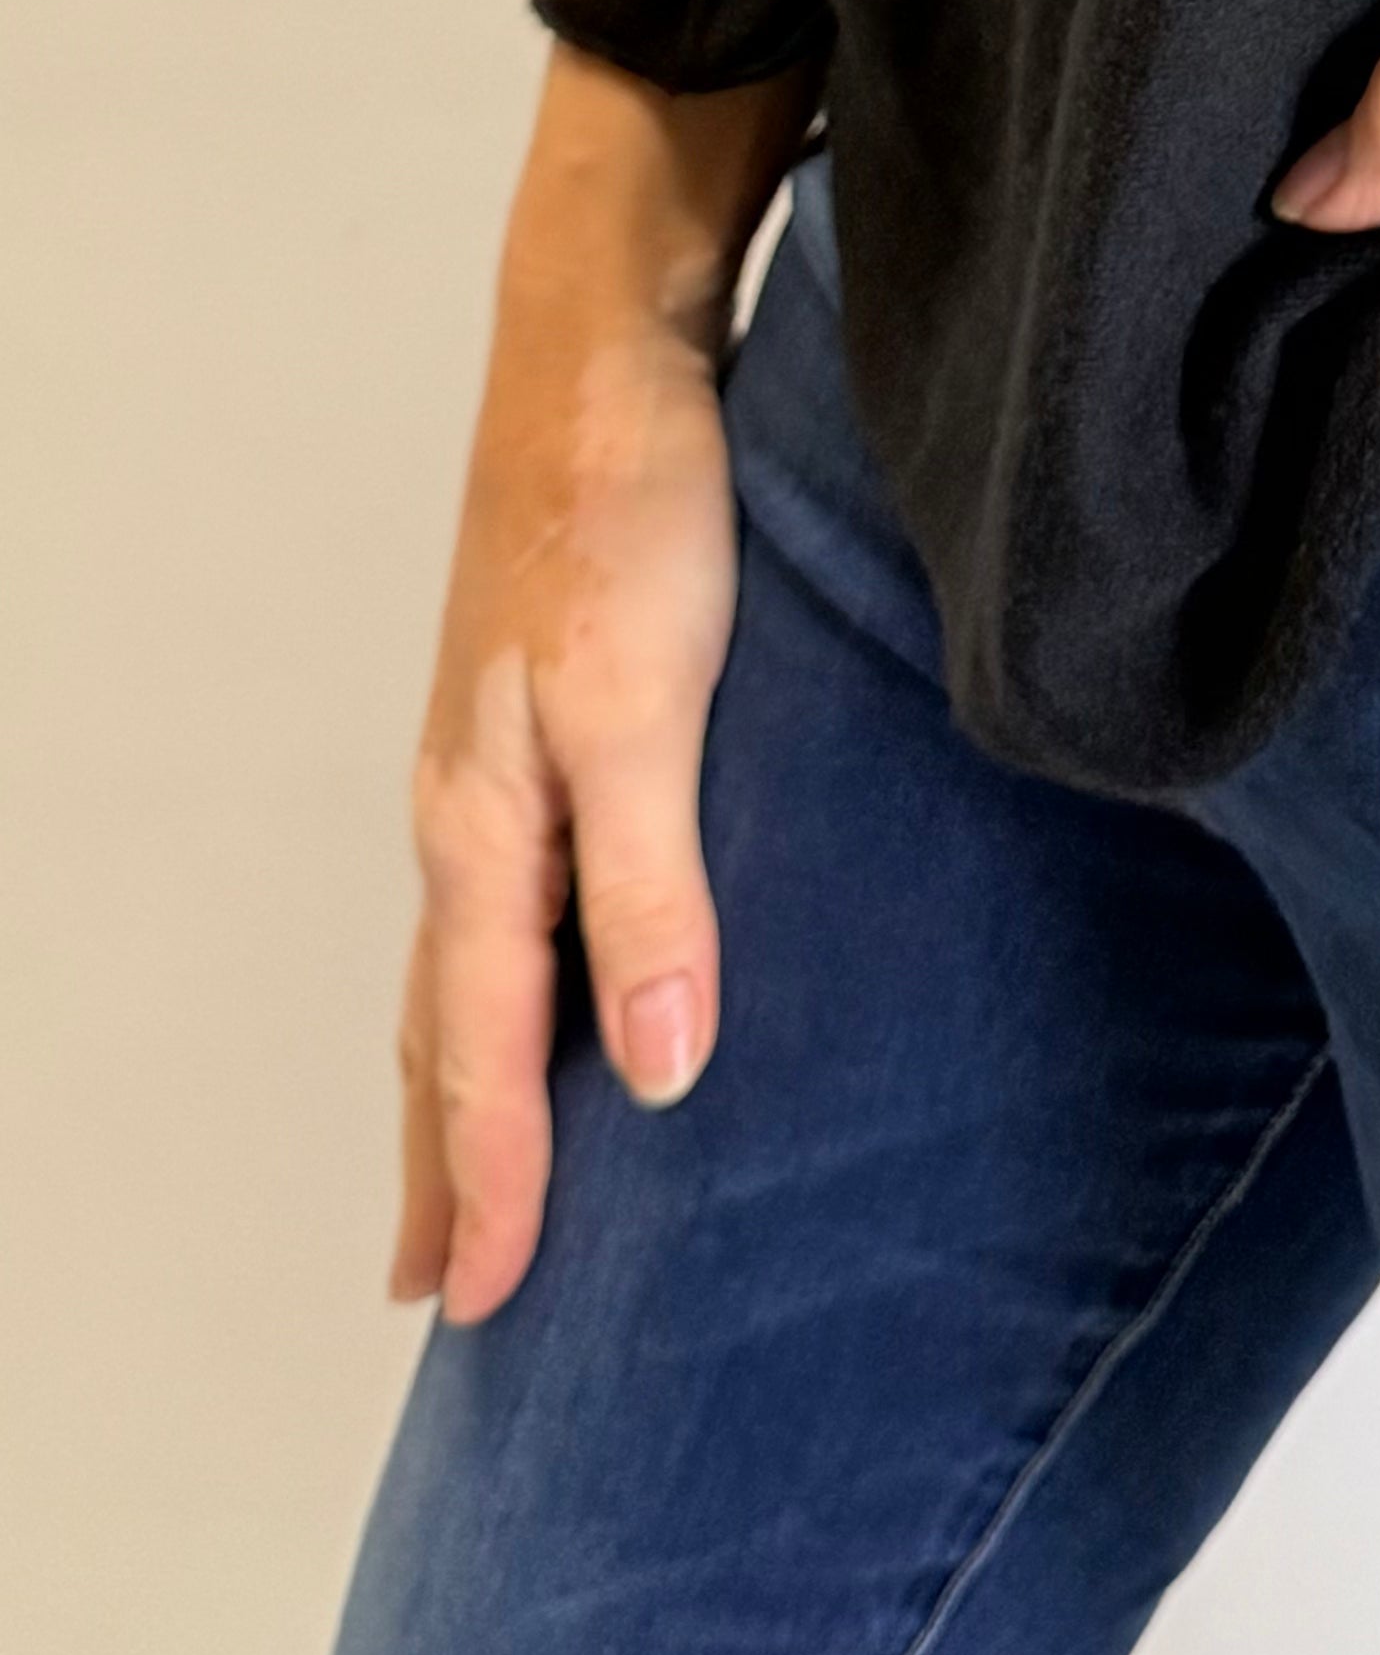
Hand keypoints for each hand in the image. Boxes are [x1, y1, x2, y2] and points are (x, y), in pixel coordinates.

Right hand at [393, 48, 817, 1324]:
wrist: (601, 348)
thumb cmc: (628, 511)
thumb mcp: (651, 703)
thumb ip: (657, 885)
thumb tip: (662, 1071)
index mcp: (487, 827)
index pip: (486, 1053)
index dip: (491, 1183)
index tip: (485, 1305)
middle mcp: (472, 811)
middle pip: (448, 1029)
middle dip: (444, 1162)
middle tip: (442, 1285)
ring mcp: (497, 763)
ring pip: (469, 966)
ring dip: (464, 1080)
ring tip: (470, 1172)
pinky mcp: (541, 716)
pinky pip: (506, 896)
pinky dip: (503, 982)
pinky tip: (540, 987)